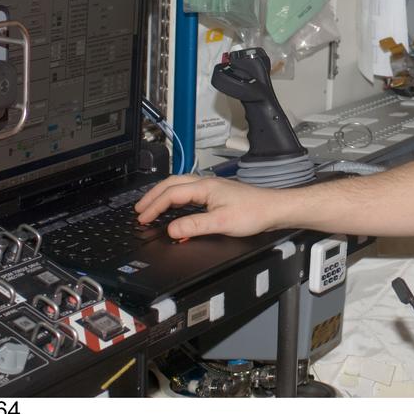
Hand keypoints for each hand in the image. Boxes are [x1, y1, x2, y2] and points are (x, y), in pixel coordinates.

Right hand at [133, 175, 281, 238]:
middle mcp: (207, 184)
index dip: (154, 206)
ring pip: (180, 187)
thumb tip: (172, 229)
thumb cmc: (254, 212)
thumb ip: (195, 226)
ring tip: (151, 207)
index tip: (143, 218)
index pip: (171, 194)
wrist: (274, 209)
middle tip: (139, 209)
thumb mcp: (222, 223)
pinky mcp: (217, 194)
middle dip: (153, 196)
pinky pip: (189, 193)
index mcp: (205, 187)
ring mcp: (212, 188)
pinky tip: (175, 209)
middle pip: (172, 184)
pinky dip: (175, 200)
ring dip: (163, 196)